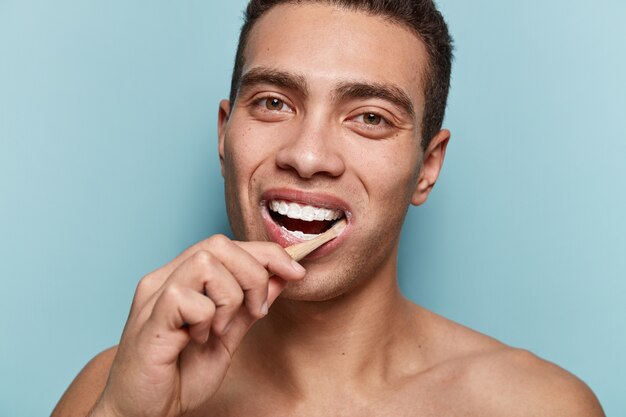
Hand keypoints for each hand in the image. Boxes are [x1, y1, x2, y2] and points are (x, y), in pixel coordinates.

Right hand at [91, 235, 305, 416]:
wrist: (143, 412)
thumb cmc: (179, 374)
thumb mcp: (228, 335)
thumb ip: (250, 305)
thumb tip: (281, 277)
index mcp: (183, 278)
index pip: (228, 245)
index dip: (267, 253)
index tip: (296, 272)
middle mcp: (165, 278)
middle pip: (218, 244)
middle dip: (254, 274)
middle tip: (256, 312)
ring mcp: (154, 296)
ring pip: (205, 262)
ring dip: (229, 297)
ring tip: (220, 328)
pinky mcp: (149, 319)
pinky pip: (187, 298)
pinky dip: (206, 319)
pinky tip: (197, 340)